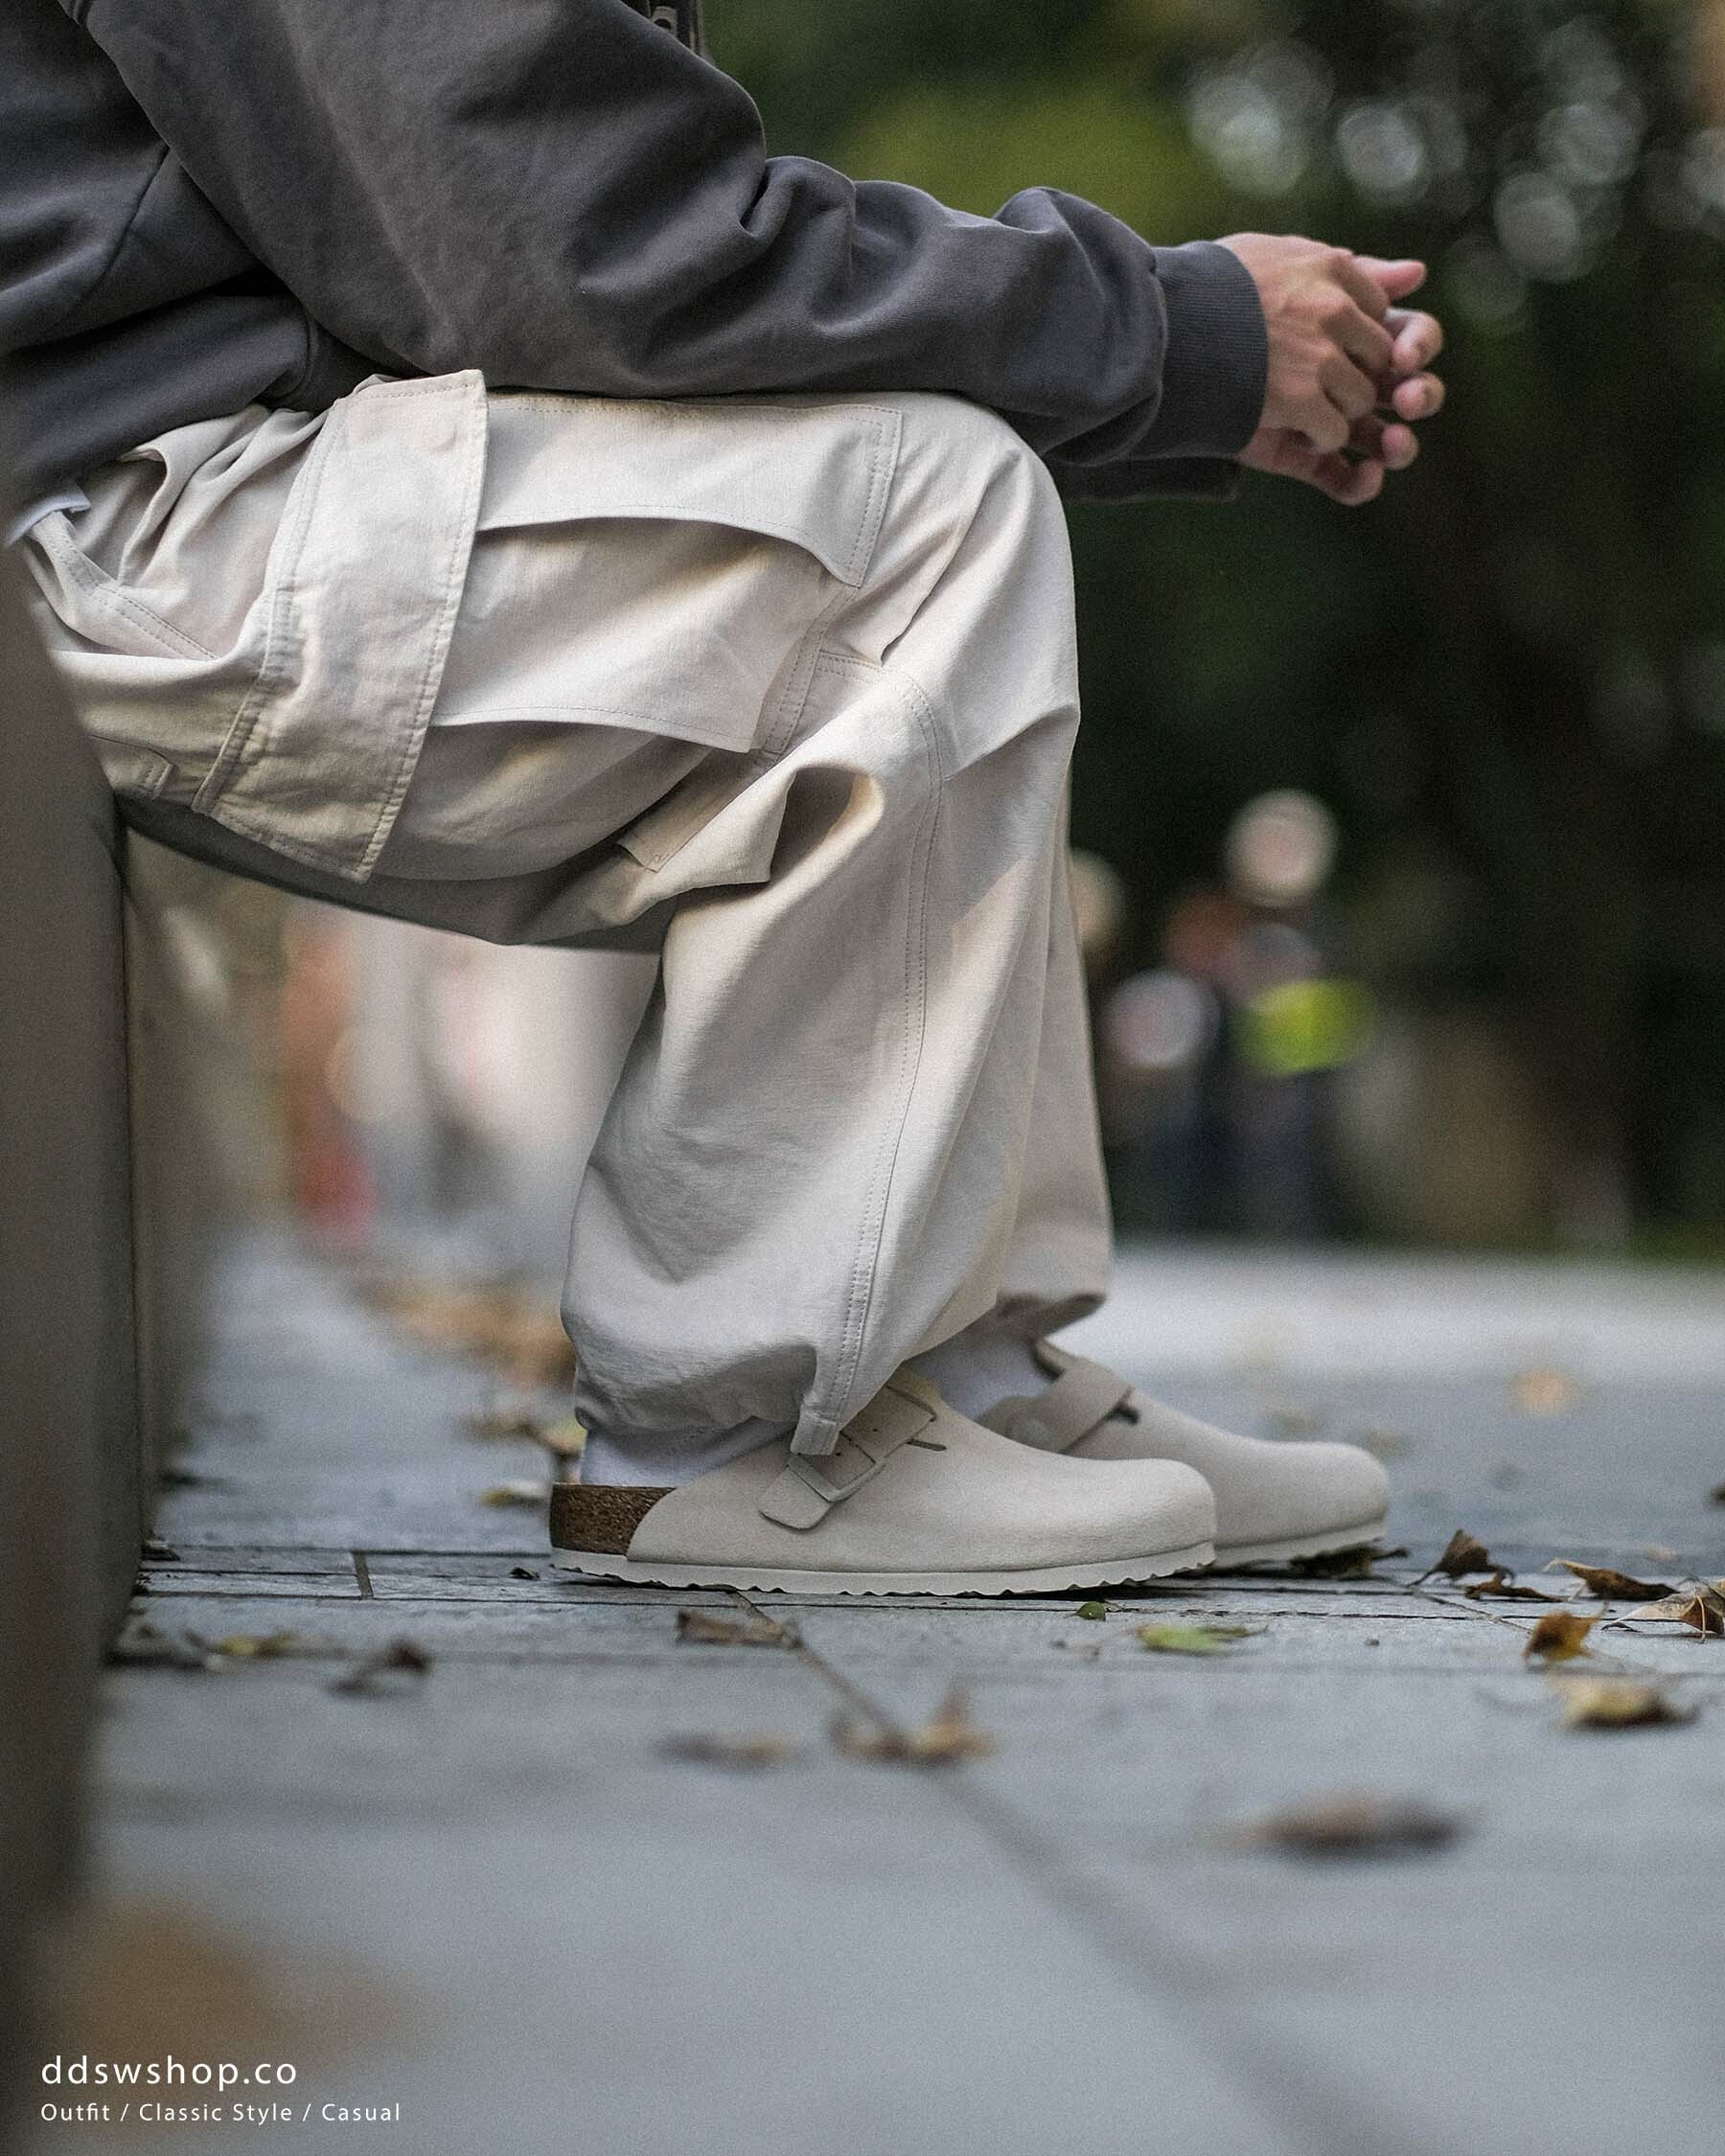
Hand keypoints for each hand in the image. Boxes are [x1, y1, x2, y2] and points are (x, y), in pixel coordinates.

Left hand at [1235, 257, 1445, 506]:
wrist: (1178, 343)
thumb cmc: (1242, 302)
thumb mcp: (1300, 279)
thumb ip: (1359, 277)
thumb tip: (1419, 272)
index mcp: (1365, 330)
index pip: (1416, 339)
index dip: (1420, 346)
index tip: (1405, 355)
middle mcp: (1359, 376)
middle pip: (1413, 391)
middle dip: (1417, 396)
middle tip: (1406, 400)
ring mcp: (1334, 419)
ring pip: (1389, 438)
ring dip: (1399, 444)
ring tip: (1394, 442)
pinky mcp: (1307, 456)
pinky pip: (1346, 480)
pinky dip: (1361, 483)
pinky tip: (1368, 476)